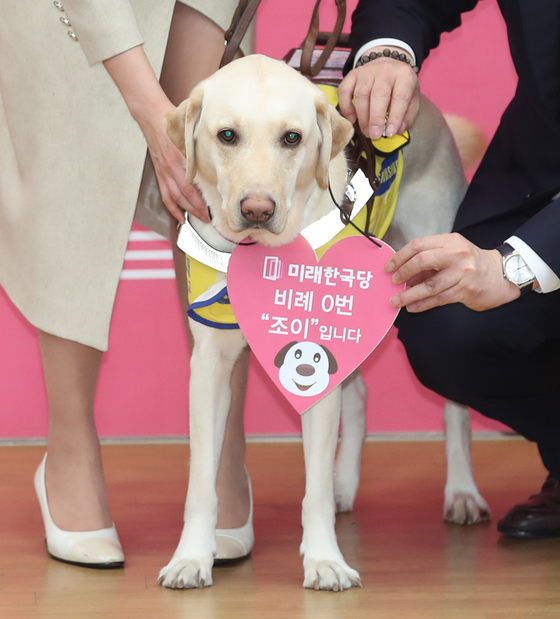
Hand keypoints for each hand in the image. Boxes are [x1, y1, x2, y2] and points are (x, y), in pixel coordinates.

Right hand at [136, 101, 209, 223]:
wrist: (152, 118)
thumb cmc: (173, 124)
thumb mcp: (189, 134)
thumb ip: (200, 147)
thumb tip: (217, 159)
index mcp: (178, 160)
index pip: (190, 188)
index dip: (200, 201)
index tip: (212, 209)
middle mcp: (170, 169)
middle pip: (184, 196)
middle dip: (197, 209)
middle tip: (210, 218)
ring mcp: (163, 172)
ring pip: (175, 198)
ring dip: (187, 211)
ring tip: (200, 219)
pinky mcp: (160, 174)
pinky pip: (165, 195)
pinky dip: (172, 208)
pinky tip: (180, 218)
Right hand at [338, 46, 419, 138]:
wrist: (389, 65)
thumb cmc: (401, 87)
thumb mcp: (412, 99)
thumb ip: (407, 116)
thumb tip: (396, 131)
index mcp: (405, 75)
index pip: (400, 97)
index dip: (395, 116)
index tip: (389, 133)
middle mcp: (386, 70)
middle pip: (378, 94)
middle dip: (375, 118)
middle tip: (374, 135)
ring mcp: (367, 71)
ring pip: (361, 94)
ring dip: (362, 116)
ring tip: (366, 132)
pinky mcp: (353, 74)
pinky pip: (344, 90)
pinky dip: (346, 106)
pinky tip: (352, 119)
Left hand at [385, 233, 521, 311]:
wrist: (500, 274)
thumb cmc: (470, 263)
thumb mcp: (451, 252)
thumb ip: (429, 259)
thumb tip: (402, 274)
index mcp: (450, 241)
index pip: (419, 245)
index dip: (400, 256)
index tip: (389, 267)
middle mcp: (456, 254)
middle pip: (422, 261)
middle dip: (403, 272)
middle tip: (393, 281)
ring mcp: (462, 273)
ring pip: (430, 285)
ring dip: (409, 294)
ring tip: (396, 300)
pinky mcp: (466, 290)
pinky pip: (439, 298)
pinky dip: (423, 304)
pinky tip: (412, 307)